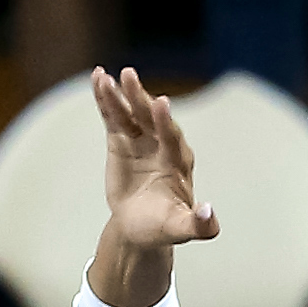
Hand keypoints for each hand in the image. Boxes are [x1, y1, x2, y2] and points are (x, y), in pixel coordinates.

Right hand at [92, 66, 219, 251]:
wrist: (139, 226)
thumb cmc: (162, 227)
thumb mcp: (180, 229)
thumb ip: (199, 224)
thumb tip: (209, 214)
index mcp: (178, 162)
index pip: (172, 138)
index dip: (166, 122)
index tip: (161, 103)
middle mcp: (161, 144)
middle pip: (151, 117)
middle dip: (140, 98)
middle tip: (129, 77)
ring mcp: (141, 138)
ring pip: (131, 112)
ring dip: (120, 93)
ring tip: (104, 77)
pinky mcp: (122, 138)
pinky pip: (114, 115)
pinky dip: (105, 98)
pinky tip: (98, 78)